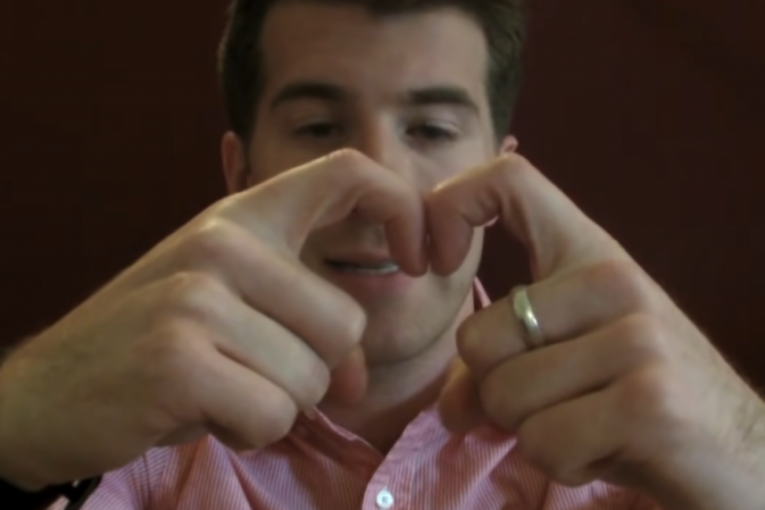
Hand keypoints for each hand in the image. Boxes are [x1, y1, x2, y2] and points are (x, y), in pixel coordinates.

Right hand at [0, 149, 426, 490]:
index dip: (403, 208)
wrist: (48, 390)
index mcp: (241, 217)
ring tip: (217, 387)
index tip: (420, 258)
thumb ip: (304, 322)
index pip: (348, 172)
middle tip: (252, 374)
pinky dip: (248, 429)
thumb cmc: (154, 344)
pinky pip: (273, 414)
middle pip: (345, 323)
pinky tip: (203, 411)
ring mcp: (198, 294)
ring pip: (313, 377)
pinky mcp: (180, 356)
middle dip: (314, 372)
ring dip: (274, 404)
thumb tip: (362, 376)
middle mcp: (222, 240)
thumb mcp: (231, 307)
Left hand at [432, 154, 764, 509]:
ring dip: (531, 431)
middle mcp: (613, 279)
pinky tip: (612, 449)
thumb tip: (449, 407)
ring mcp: (635, 337)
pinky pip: (543, 442)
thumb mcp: (567, 368)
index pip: (508, 180)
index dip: (449, 208)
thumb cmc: (642, 401)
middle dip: (497, 393)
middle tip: (559, 402)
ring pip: (503, 396)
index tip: (433, 262)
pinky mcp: (647, 401)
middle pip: (477, 339)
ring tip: (591, 424)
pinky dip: (564, 461)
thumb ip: (500, 371)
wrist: (747, 455)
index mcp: (591, 254)